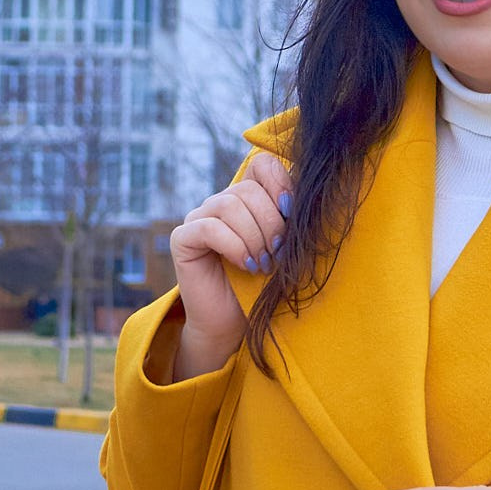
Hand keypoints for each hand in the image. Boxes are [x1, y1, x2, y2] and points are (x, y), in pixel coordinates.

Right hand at [165, 152, 293, 380]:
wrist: (235, 324)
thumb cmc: (265, 286)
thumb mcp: (285, 247)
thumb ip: (290, 219)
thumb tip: (307, 196)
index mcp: (247, 197)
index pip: (262, 164)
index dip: (280, 183)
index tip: (292, 214)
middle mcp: (220, 202)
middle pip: (248, 189)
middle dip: (271, 222)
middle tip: (279, 253)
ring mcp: (198, 218)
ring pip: (229, 205)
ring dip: (254, 237)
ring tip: (264, 264)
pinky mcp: (182, 238)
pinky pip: (209, 228)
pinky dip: (234, 246)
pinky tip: (246, 266)